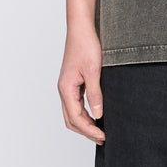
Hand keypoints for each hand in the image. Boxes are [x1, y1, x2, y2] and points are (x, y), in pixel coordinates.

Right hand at [57, 25, 105, 144]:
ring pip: (72, 112)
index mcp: (66, 88)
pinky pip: (76, 103)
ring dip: (84, 124)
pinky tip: (96, 114)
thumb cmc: (86, 45)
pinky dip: (84, 113)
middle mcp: (64, 89)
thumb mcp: (93, 70)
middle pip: (71, 119)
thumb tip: (98, 115)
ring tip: (100, 130)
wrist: (81, 28)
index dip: (89, 130)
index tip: (102, 136)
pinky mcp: (73, 81)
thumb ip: (95, 94)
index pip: (76, 118)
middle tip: (102, 138)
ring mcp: (67, 86)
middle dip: (86, 131)